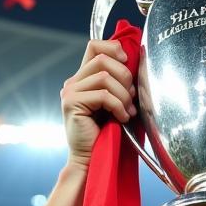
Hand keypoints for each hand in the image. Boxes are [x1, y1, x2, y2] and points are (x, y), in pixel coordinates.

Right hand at [61, 39, 136, 168]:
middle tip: (132, 98)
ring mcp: (70, 92)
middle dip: (125, 77)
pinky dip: (118, 106)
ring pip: (104, 77)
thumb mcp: (115, 104)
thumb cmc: (106, 135)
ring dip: (123, 94)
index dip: (113, 48)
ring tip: (127, 111)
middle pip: (103, 59)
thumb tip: (135, 66)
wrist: (92, 160)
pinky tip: (121, 118)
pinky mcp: (72, 104)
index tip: (128, 63)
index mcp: (83, 79)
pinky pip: (103, 95)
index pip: (94, 46)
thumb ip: (118, 84)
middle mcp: (73, 82)